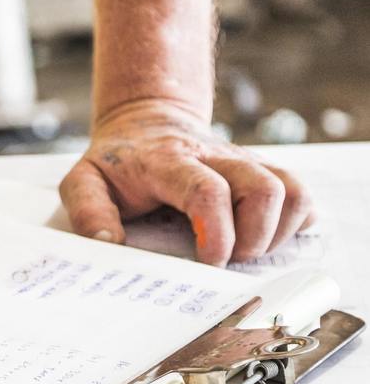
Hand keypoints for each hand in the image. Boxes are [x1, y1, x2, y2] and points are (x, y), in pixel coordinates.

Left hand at [59, 100, 314, 265]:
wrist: (145, 122)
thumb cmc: (117, 162)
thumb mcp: (83, 180)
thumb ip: (88, 211)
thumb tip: (107, 244)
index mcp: (168, 162)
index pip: (206, 190)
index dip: (217, 232)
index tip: (210, 262)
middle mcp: (215, 157)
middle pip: (263, 188)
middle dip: (255, 238)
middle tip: (227, 261)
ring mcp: (243, 162)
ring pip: (292, 190)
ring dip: (278, 232)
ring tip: (246, 251)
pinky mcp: (261, 171)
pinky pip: (300, 194)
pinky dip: (294, 222)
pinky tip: (263, 237)